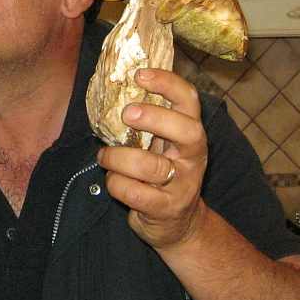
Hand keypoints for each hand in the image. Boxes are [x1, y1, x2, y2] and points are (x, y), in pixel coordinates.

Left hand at [99, 68, 208, 250]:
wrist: (178, 224)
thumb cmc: (162, 174)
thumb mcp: (162, 145)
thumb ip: (149, 122)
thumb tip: (115, 89)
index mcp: (191, 133)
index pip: (189, 100)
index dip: (167, 83)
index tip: (139, 75)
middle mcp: (193, 157)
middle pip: (186, 130)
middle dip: (154, 118)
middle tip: (127, 113)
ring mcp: (183, 185)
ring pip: (149, 165)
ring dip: (118, 158)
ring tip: (105, 156)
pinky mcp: (166, 209)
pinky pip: (134, 192)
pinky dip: (116, 184)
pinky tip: (113, 180)